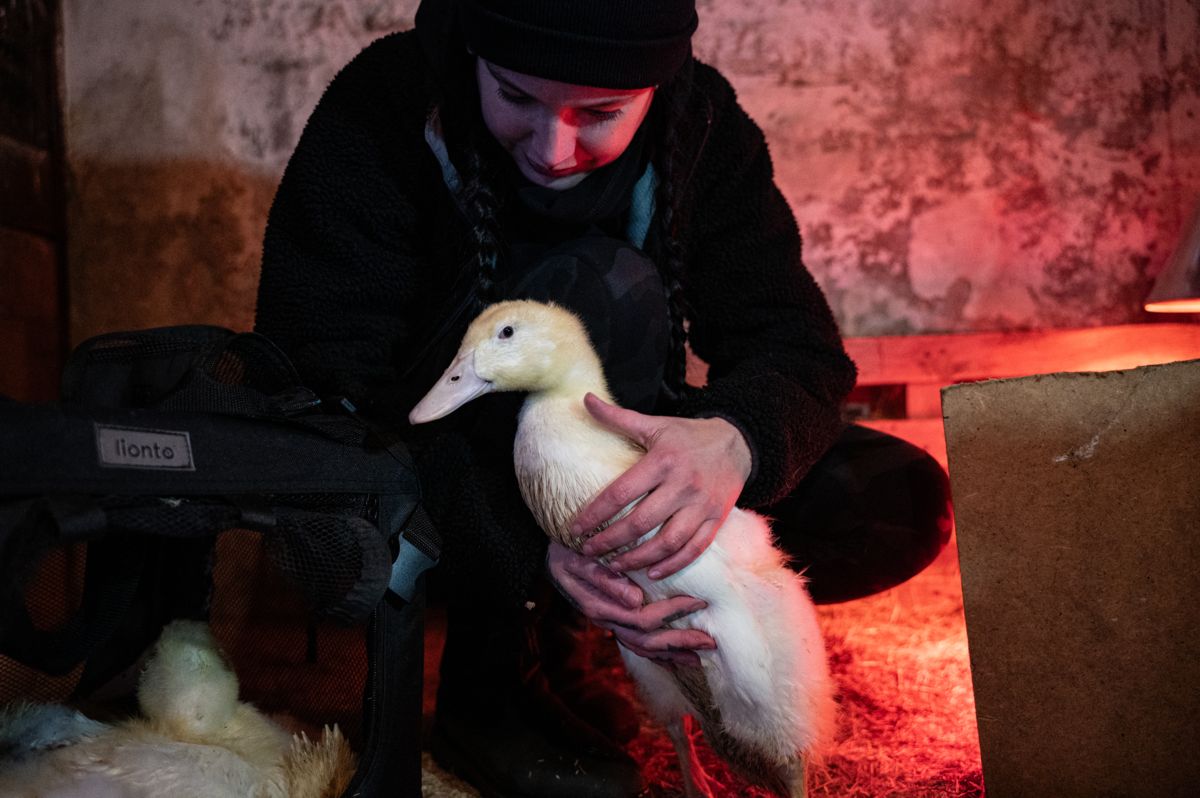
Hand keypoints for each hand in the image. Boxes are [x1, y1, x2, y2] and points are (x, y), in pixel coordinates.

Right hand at [546, 540, 715, 665]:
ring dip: (672, 653)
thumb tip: (635, 598)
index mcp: (599, 606)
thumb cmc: (563, 550)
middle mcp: (606, 620)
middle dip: (679, 642)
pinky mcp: (613, 621)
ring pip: (642, 649)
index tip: (698, 601)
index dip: (671, 613)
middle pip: (647, 641)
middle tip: (710, 640)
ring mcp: (609, 623)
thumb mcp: (577, 558)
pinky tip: (676, 656)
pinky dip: (658, 654)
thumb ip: (603, 578)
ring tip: (699, 655)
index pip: (641, 619)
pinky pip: (637, 645)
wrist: (546, 555)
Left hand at [571, 393, 751, 578]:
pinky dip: (673, 564)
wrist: (738, 443)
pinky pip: (694, 549)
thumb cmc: (688, 436)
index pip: (621, 493)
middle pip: (640, 522)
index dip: (594, 514)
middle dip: (610, 541)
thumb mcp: (655, 424)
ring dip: (638, 559)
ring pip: (667, 542)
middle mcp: (682, 485)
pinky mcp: (716, 519)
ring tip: (615, 566)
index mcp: (662, 461)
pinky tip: (653, 573)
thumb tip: (585, 399)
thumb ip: (618, 417)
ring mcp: (702, 505)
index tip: (574, 529)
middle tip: (588, 552)